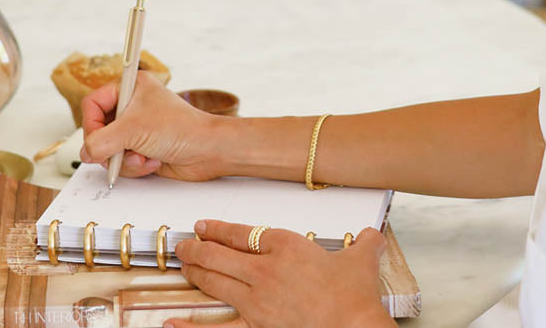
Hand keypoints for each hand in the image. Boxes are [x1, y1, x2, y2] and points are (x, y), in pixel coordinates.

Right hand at [80, 70, 227, 181]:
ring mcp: (137, 129)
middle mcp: (132, 107)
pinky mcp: (143, 149)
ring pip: (109, 150)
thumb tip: (85, 152)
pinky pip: (123, 162)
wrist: (208, 151)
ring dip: (126, 159)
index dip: (91, 123)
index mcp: (131, 88)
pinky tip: (153, 161)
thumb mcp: (133, 130)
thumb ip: (101, 141)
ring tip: (144, 155)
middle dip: (111, 147)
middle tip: (121, 151)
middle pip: (99, 131)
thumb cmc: (180, 128)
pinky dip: (135, 166)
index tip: (96, 139)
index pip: (93, 103)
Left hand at [167, 220, 396, 327]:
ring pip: (214, 281)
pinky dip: (191, 326)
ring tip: (181, 265)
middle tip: (184, 245)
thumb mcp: (362, 260)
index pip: (242, 233)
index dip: (218, 229)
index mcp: (286, 245)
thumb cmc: (355, 297)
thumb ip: (364, 244)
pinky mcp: (256, 326)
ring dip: (194, 271)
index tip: (204, 226)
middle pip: (220, 254)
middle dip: (197, 248)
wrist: (355, 326)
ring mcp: (257, 300)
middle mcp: (265, 269)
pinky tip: (172, 323)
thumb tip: (373, 236)